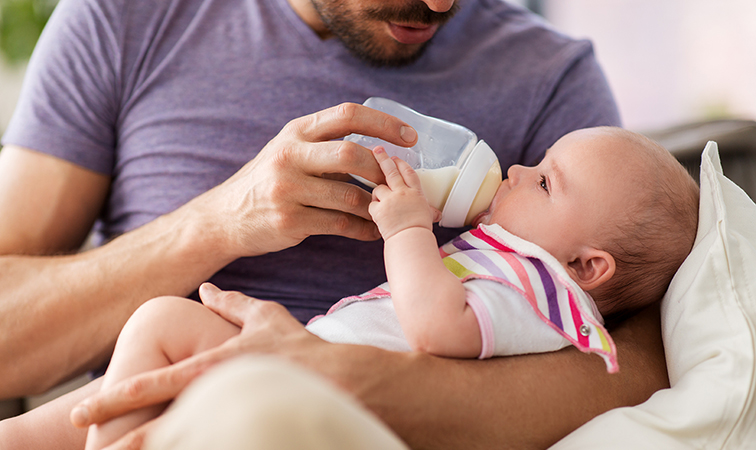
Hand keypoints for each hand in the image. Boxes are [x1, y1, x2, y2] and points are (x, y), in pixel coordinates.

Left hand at [69, 284, 316, 448]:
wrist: (347, 381)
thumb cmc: (302, 348)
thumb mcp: (265, 318)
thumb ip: (231, 303)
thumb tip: (204, 288)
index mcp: (214, 365)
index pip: (155, 383)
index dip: (115, 397)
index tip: (81, 410)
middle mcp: (218, 394)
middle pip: (158, 427)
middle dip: (121, 445)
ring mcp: (234, 417)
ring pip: (183, 443)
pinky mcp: (250, 433)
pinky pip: (215, 447)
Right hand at [189, 103, 418, 258]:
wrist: (224, 217)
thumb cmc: (268, 181)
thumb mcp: (289, 151)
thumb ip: (325, 145)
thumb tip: (381, 148)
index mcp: (296, 132)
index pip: (347, 115)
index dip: (384, 123)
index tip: (410, 137)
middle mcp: (290, 156)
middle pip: (350, 155)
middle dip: (381, 170)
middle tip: (398, 182)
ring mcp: (287, 190)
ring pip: (350, 197)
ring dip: (377, 206)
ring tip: (391, 211)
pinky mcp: (289, 221)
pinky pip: (341, 225)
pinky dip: (364, 230)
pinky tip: (373, 231)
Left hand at [368, 147, 440, 239]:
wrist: (411, 240)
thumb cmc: (421, 232)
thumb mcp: (428, 217)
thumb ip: (429, 212)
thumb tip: (437, 214)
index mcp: (416, 193)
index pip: (409, 172)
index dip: (402, 164)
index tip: (396, 157)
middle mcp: (402, 193)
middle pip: (391, 171)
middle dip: (383, 159)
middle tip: (377, 150)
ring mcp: (389, 200)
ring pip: (378, 188)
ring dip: (378, 193)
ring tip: (382, 201)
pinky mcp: (378, 210)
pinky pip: (372, 205)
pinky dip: (374, 208)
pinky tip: (378, 214)